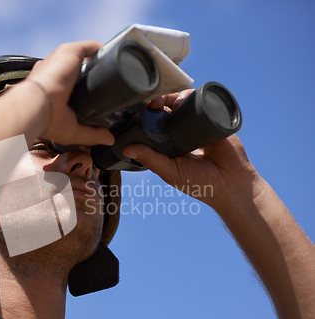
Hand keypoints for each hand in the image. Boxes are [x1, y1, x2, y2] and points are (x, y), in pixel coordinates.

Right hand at [25, 41, 114, 146]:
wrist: (36, 105)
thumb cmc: (45, 119)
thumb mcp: (72, 131)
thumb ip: (92, 134)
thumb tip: (109, 139)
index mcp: (49, 89)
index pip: (67, 84)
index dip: (82, 87)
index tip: (97, 94)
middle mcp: (53, 72)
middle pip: (76, 68)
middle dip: (91, 73)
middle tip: (110, 83)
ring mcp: (61, 60)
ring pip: (84, 56)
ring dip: (98, 60)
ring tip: (117, 67)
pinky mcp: (70, 52)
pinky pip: (90, 47)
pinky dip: (102, 49)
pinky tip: (115, 55)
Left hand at [123, 91, 260, 210]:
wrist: (230, 184)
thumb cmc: (198, 183)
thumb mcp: (169, 171)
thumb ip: (150, 159)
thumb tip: (126, 149)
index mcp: (169, 141)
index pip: (154, 121)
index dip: (146, 113)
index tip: (139, 110)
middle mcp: (182, 129)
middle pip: (167, 106)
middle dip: (159, 100)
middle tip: (153, 103)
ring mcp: (198, 122)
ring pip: (183, 101)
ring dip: (174, 96)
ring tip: (169, 102)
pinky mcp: (213, 118)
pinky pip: (202, 100)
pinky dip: (193, 95)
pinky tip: (185, 99)